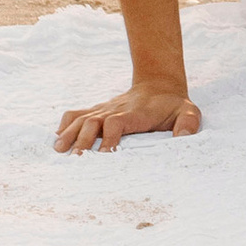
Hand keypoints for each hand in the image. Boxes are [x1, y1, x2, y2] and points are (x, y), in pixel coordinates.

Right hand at [53, 79, 201, 155]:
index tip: (104, 155)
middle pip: (93, 121)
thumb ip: (188, 124)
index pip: (117, 122)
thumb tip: (183, 138)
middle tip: (74, 160)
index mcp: (136, 113)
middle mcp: (116, 109)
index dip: (109, 137)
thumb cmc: (173, 105)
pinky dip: (65, 124)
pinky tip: (56, 137)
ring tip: (58, 150)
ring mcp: (105, 108)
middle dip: (82, 140)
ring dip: (69, 133)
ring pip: (82, 118)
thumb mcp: (188, 112)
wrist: (160, 85)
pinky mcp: (98, 110)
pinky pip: (77, 113)